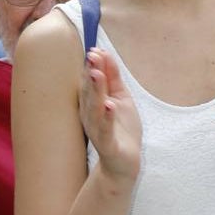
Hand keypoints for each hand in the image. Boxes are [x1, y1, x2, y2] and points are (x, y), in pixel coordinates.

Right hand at [79, 49, 141, 181]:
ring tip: (97, 74)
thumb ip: (113, 77)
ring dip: (96, 91)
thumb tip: (105, 53)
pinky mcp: (107, 144)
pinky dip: (107, 118)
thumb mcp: (121, 98)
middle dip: (91, 74)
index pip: (90, 82)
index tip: (95, 50)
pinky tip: (109, 106)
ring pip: (95, 108)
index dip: (93, 66)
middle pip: (90, 92)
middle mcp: (91, 115)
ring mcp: (98, 130)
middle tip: (92, 56)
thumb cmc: (121, 129)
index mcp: (93, 103)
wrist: (124, 163)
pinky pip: (106, 130)